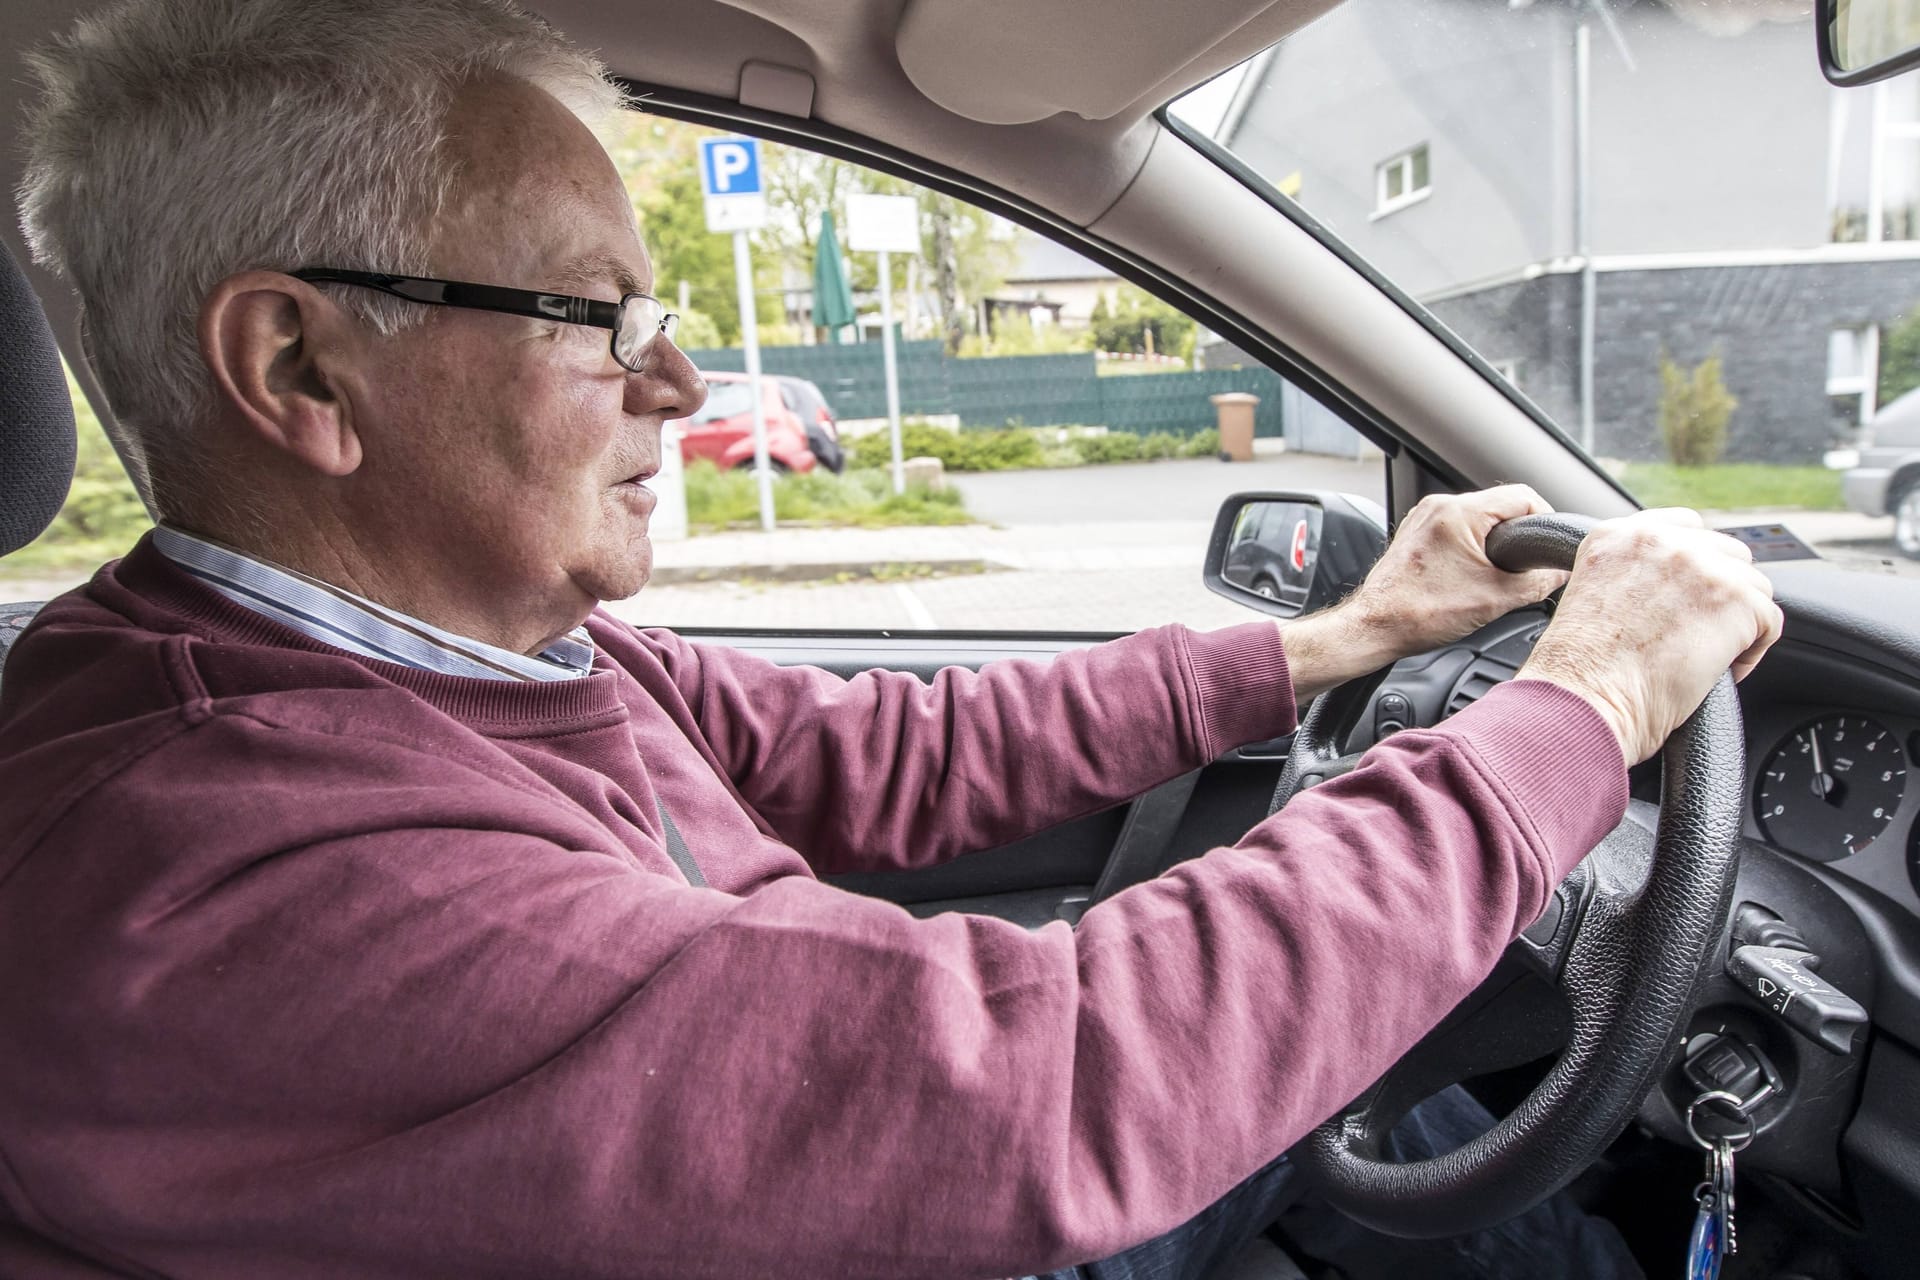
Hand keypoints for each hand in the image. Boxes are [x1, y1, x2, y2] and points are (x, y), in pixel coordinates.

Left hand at [1277, 486, 1568, 703]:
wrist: (1375, 628)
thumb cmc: (1420, 614)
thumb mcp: (1496, 600)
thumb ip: (1538, 582)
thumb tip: (1560, 573)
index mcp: (1459, 512)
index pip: (1523, 495)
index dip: (1545, 519)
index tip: (1548, 544)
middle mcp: (1439, 507)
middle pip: (1499, 506)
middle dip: (1518, 535)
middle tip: (1525, 566)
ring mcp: (1424, 519)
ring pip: (1477, 519)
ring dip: (1494, 543)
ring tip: (1496, 574)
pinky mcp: (1415, 534)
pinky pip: (1455, 530)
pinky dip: (1470, 548)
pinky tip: (1470, 575)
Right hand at [1516, 509, 1783, 764]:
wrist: (1583, 701)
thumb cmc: (1577, 673)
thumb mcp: (1590, 597)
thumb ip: (1629, 574)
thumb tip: (1672, 590)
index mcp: (1617, 535)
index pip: (1685, 526)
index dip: (1696, 563)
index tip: (1690, 595)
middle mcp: (1660, 540)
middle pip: (1726, 552)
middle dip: (1720, 592)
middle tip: (1698, 633)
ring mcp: (1701, 566)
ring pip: (1753, 586)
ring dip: (1737, 622)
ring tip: (1705, 657)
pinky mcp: (1735, 599)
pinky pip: (1768, 622)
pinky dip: (1751, 653)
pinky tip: (1717, 673)